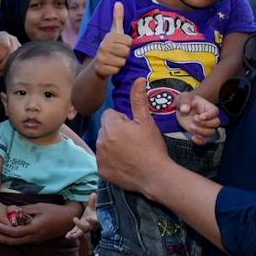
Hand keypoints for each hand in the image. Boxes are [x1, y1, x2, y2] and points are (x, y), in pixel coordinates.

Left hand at [0, 32, 19, 79]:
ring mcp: (18, 48)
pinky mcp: (19, 57)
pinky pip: (16, 65)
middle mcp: (13, 41)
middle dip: (2, 64)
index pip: (5, 45)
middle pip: (12, 53)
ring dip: (4, 69)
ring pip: (16, 59)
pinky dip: (6, 72)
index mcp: (3, 36)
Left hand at [0, 202, 75, 245]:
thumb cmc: (55, 211)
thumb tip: (12, 211)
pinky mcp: (38, 240)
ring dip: (4, 239)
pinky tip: (7, 232)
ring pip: (17, 243)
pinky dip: (13, 238)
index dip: (2, 229)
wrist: (69, 219)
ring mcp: (36, 241)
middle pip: (13, 242)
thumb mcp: (39, 207)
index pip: (14, 232)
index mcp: (34, 229)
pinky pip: (23, 241)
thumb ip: (25, 210)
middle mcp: (34, 238)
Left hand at [66, 194, 98, 239]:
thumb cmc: (95, 209)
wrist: (92, 215)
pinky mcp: (79, 229)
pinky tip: (67, 236)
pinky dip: (72, 234)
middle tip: (75, 219)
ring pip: (80, 233)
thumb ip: (94, 200)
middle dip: (81, 226)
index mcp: (96, 218)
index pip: (96, 220)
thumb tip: (94, 194)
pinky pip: (76, 233)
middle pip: (87, 227)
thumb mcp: (95, 204)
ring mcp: (84, 228)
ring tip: (68, 236)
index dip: (93, 220)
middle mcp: (90, 225)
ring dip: (74, 235)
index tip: (89, 218)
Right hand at [93, 2, 131, 77]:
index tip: (122, 45)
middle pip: (126, 52)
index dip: (128, 45)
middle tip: (119, 54)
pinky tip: (111, 67)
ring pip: (122, 62)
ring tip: (115, 60)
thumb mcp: (115, 32)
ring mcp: (101, 57)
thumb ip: (118, 18)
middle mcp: (103, 45)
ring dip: (121, 63)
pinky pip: (116, 70)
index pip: (129, 42)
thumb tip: (118, 2)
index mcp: (109, 36)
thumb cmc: (112, 46)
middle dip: (125, 55)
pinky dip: (116, 70)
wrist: (99, 63)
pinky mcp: (100, 68)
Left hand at [98, 78, 167, 195]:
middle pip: (105, 129)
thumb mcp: (146, 121)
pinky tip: (124, 163)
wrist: (155, 176)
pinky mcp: (102, 171)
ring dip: (112, 145)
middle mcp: (100, 141)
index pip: (109, 114)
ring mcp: (100, 157)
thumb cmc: (152, 146)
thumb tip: (139, 78)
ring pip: (103, 144)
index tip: (134, 129)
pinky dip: (111, 160)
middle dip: (116, 132)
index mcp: (111, 126)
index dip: (122, 120)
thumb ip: (139, 99)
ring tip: (130, 152)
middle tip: (133, 141)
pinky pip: (103, 160)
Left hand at [175, 92, 219, 144]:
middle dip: (205, 124)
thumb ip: (185, 101)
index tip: (200, 116)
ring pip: (212, 132)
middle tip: (193, 121)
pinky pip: (206, 140)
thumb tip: (185, 109)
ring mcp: (206, 127)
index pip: (215, 112)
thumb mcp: (184, 97)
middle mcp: (210, 118)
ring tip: (191, 127)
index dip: (209, 115)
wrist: (181, 109)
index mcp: (209, 107)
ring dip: (202, 132)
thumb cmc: (186, 101)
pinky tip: (193, 137)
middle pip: (216, 123)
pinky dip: (200, 141)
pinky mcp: (201, 133)